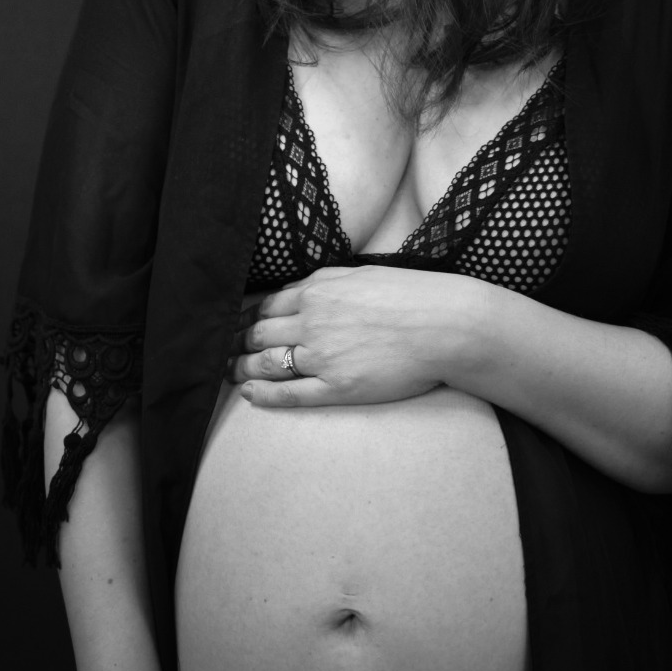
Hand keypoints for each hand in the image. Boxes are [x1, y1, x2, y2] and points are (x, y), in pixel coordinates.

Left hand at [230, 265, 480, 407]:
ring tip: (230, 374)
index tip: (235, 328)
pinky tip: (250, 395)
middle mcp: (313, 322)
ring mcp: (322, 356)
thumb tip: (297, 291)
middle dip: (235, 345)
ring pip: (265, 363)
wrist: (447, 325)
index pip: (266, 307)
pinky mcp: (337, 387)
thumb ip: (325, 283)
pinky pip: (288, 393)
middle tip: (223, 354)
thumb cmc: (413, 296)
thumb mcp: (362, 275)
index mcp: (318, 291)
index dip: (245, 320)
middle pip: (257, 335)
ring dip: (241, 369)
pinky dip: (263, 395)